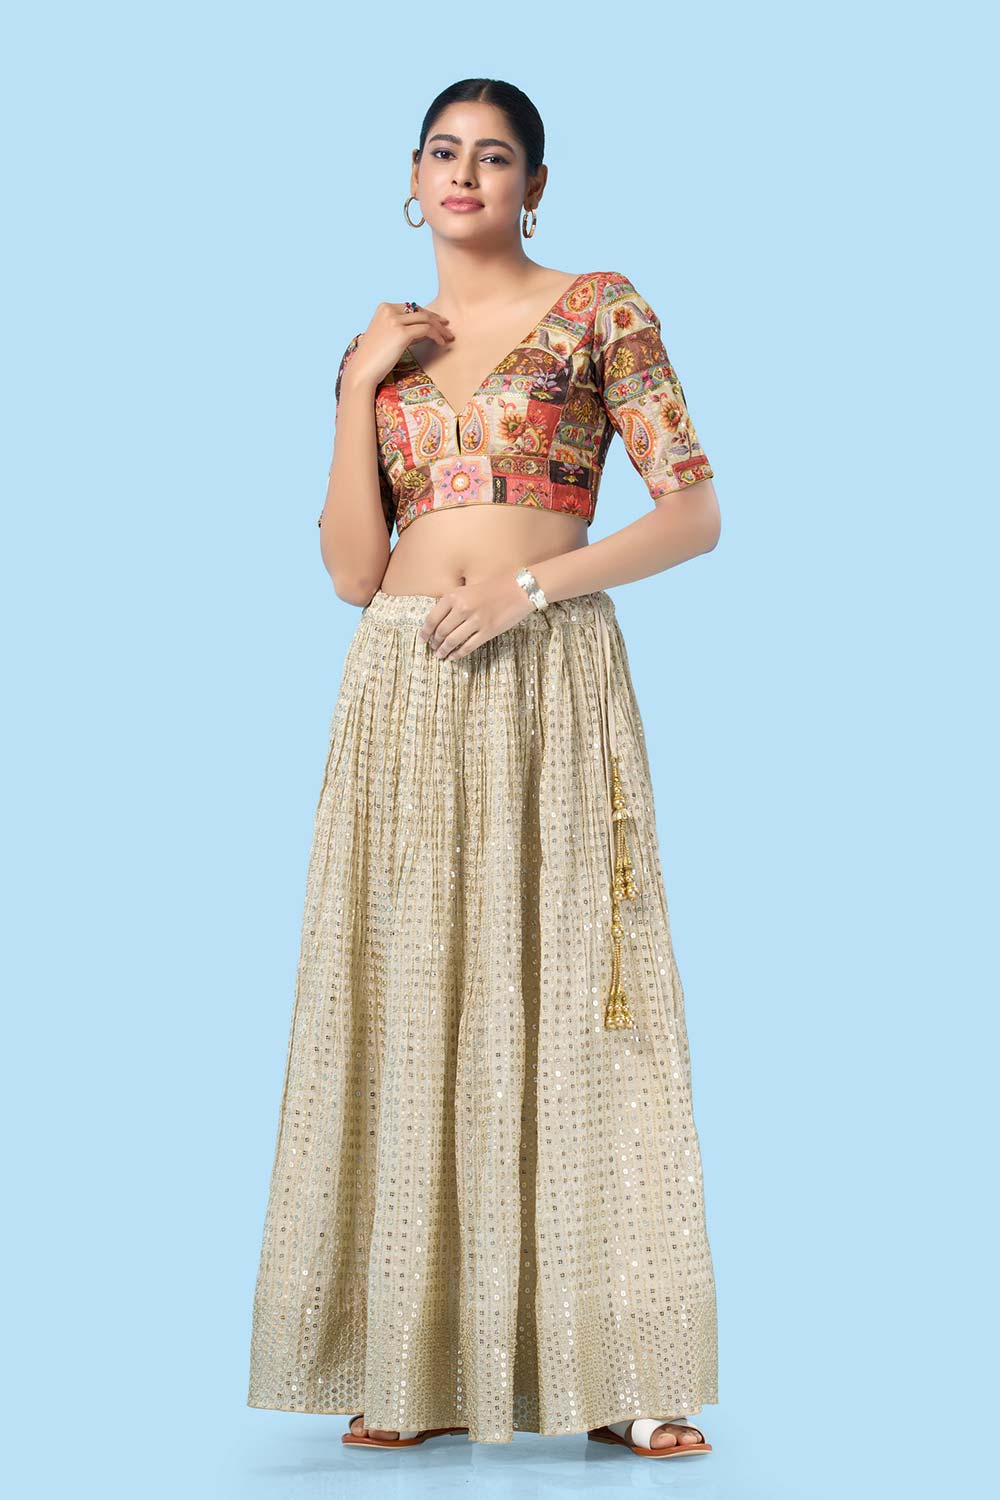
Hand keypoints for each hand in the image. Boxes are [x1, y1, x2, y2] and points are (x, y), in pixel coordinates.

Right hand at [346, 300, 453, 390]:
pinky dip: (436, 336)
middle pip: (420, 311)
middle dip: (436, 319)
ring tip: (448, 337)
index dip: (427, 314)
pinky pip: (426, 330)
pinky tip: (441, 343)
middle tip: (448, 328)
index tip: (438, 322)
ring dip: (439, 328)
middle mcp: (389, 310)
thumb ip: (405, 329)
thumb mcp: (389, 336)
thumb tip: (426, 329)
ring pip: (425, 319)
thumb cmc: (375, 357)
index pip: (412, 307)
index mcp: (384, 307)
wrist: (363, 369)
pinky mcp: (401, 333)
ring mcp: (394, 320)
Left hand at [418, 576, 535, 660]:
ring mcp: (475, 622)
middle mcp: (462, 609)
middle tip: (433, 648)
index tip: (422, 639)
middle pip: (441, 632)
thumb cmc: (494, 587)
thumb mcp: (467, 589)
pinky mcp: (487, 632)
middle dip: (435, 643)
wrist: (519, 589)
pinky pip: (467, 647)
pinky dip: (458, 654)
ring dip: (444, 651)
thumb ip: (453, 602)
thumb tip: (439, 621)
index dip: (425, 632)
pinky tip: (454, 657)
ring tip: (440, 655)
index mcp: (454, 596)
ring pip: (452, 641)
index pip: (432, 618)